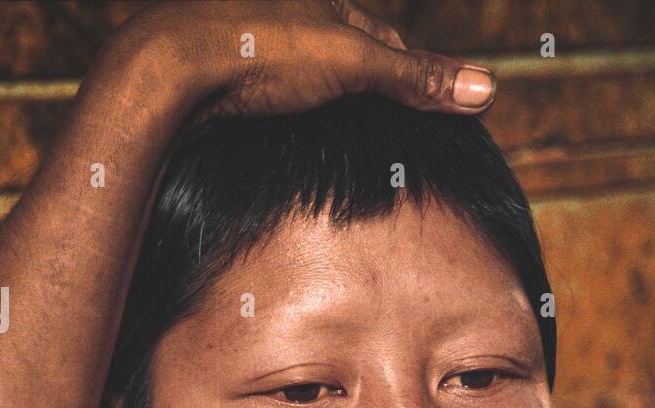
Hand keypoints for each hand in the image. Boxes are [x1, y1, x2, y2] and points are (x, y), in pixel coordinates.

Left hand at [107, 0, 496, 122]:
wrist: (166, 72)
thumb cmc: (258, 51)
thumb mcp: (350, 61)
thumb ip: (416, 77)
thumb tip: (489, 89)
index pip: (381, 36)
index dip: (409, 72)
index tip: (434, 106)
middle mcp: (283, 12)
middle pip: (342, 56)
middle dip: (366, 89)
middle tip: (393, 130)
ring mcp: (250, 43)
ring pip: (302, 80)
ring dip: (324, 109)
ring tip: (346, 145)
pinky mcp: (221, 79)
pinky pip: (268, 100)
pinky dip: (288, 122)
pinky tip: (291, 147)